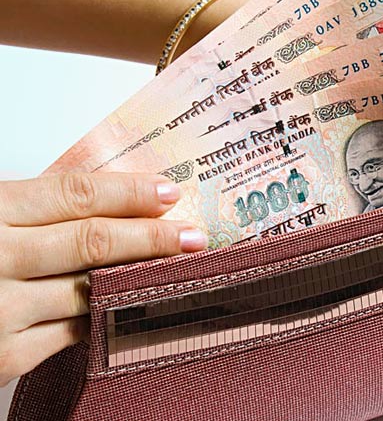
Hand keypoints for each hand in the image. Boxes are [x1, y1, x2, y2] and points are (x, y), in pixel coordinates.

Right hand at [0, 173, 207, 385]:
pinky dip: (108, 319)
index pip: (75, 195)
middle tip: (195, 236)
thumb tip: (109, 202)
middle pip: (93, 242)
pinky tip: (135, 308)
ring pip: (91, 290)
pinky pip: (74, 334)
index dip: (130, 192)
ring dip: (141, 281)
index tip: (169, 192)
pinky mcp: (2, 358)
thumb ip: (31, 212)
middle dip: (153, 238)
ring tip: (179, 272)